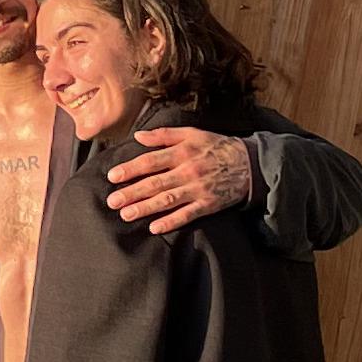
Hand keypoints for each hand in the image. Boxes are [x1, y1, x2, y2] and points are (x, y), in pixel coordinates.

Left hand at [105, 124, 252, 233]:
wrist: (249, 164)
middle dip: (131, 192)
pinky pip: (187, 214)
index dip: (130, 169)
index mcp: (182, 152)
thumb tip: (139, 136)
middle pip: (155, 183)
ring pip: (167, 200)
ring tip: (126, 214)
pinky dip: (171, 221)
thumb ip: (164, 134)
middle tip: (112, 201)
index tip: (112, 176)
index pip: (150, 161)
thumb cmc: (216, 147)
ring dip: (145, 208)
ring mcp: (198, 189)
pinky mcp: (208, 204)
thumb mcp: (192, 133)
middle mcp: (188, 171)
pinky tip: (155, 227)